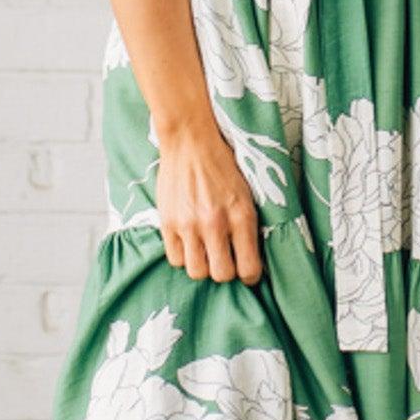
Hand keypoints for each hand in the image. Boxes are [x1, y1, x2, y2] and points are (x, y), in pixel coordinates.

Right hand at [155, 128, 263, 285]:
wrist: (190, 142)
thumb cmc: (223, 166)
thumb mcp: (247, 194)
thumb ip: (248, 227)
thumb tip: (251, 259)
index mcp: (241, 216)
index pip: (249, 268)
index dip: (250, 276)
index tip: (248, 272)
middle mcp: (215, 223)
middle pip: (221, 275)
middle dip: (226, 272)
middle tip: (226, 260)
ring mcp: (188, 225)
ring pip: (197, 272)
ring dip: (203, 266)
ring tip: (206, 252)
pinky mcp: (167, 223)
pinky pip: (176, 259)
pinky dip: (184, 256)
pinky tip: (190, 242)